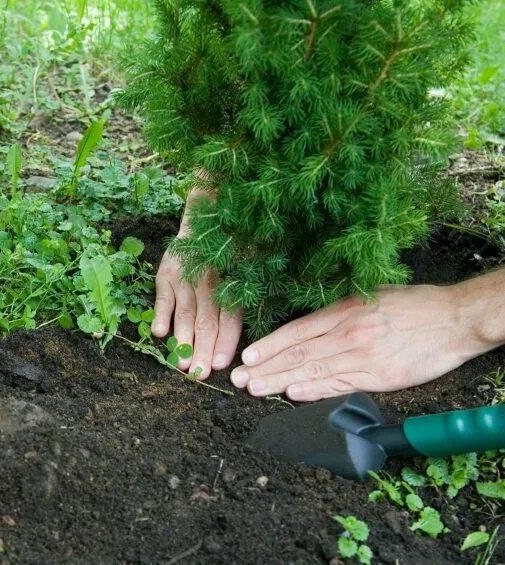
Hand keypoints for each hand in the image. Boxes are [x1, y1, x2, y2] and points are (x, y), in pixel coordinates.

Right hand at [152, 190, 242, 379]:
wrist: (205, 214)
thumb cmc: (234, 246)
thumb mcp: (252, 263)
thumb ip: (251, 292)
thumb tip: (261, 325)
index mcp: (231, 283)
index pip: (229, 317)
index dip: (225, 341)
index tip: (220, 364)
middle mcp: (208, 281)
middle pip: (205, 321)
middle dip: (202, 350)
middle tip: (199, 374)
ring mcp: (184, 278)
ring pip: (185, 314)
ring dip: (182, 339)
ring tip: (181, 363)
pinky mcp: (166, 274)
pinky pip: (162, 298)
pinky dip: (161, 314)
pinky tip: (159, 333)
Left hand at [230, 283, 495, 400]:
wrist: (454, 318)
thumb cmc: (413, 304)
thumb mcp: (369, 296)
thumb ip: (338, 312)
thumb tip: (307, 328)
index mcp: (344, 310)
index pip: (296, 331)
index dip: (269, 345)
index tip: (248, 356)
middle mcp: (348, 333)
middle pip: (298, 354)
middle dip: (265, 367)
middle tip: (240, 378)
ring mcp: (363, 356)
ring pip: (313, 372)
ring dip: (280, 382)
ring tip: (256, 389)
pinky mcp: (379, 376)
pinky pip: (339, 385)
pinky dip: (314, 391)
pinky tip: (293, 394)